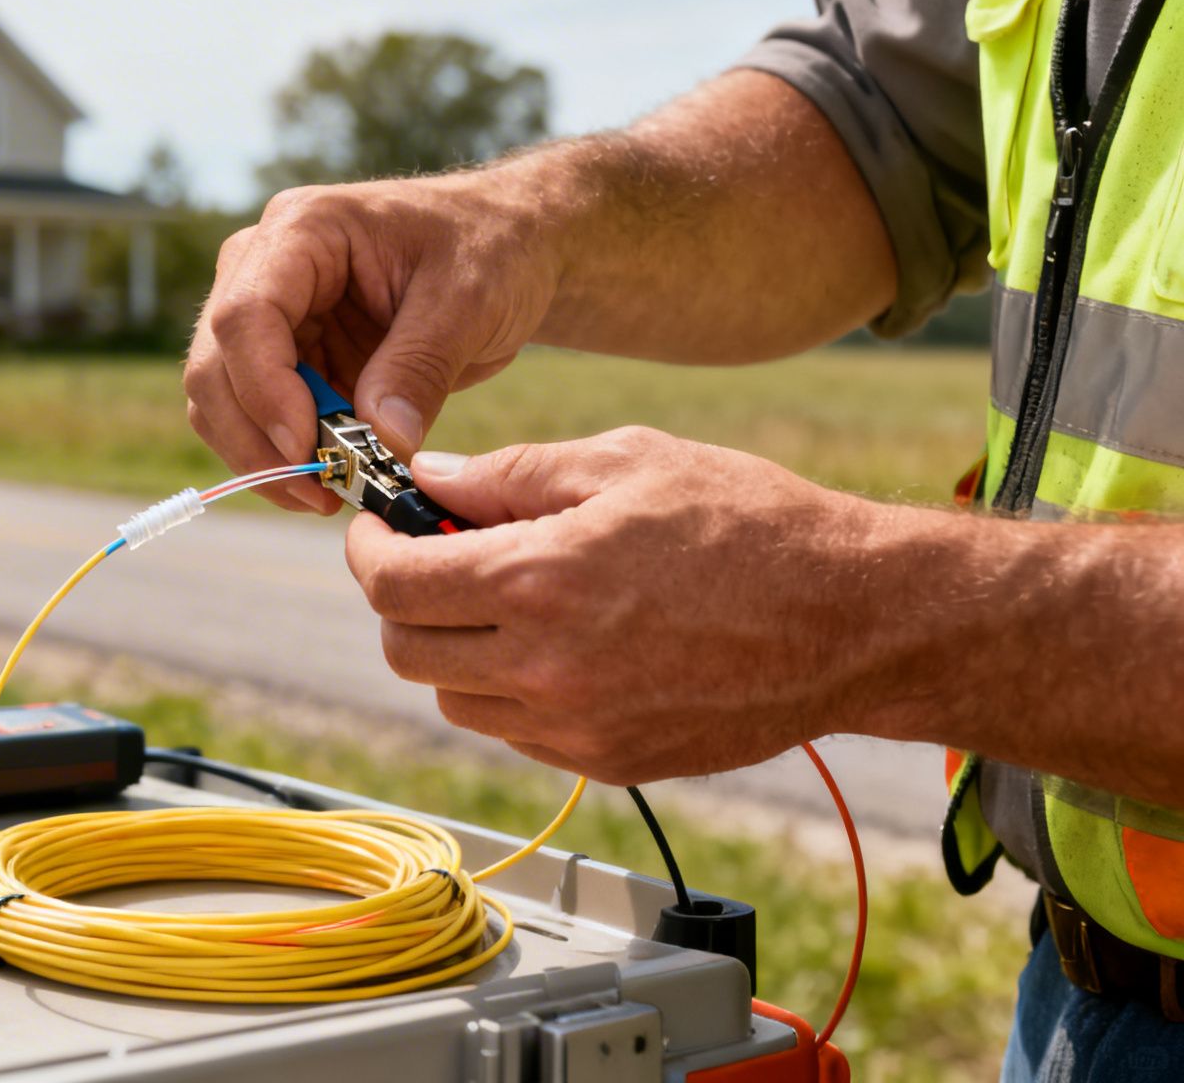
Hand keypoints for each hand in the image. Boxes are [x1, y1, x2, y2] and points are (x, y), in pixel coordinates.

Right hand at [183, 173, 559, 512]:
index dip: (264, 389)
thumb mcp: (469, 301)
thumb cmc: (490, 250)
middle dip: (256, 439)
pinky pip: (254, 420)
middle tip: (318, 492)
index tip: (308, 447)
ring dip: (261, 459)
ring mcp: (267, 316)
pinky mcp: (283, 359)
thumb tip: (382, 443)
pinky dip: (280, 459)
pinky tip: (329, 480)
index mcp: (303, 229)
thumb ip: (419, 368)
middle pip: (215, 365)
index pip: (245, 314)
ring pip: (220, 402)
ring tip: (327, 495)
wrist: (504, 249)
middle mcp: (263, 267)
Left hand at [344, 427, 895, 782]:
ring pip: (455, 699)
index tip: (379, 529)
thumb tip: (428, 480)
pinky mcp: (609, 761)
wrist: (855, 620)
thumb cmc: (749, 523)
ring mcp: (576, 727)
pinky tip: (560, 643)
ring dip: (456, 649)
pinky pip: (516, 733)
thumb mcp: (626, 461)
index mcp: (536, 582)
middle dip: (403, 601)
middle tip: (436, 561)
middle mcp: (544, 668)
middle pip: (406, 651)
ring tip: (509, 599)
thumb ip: (509, 475)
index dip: (369, 550)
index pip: (392, 585)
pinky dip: (510, 691)